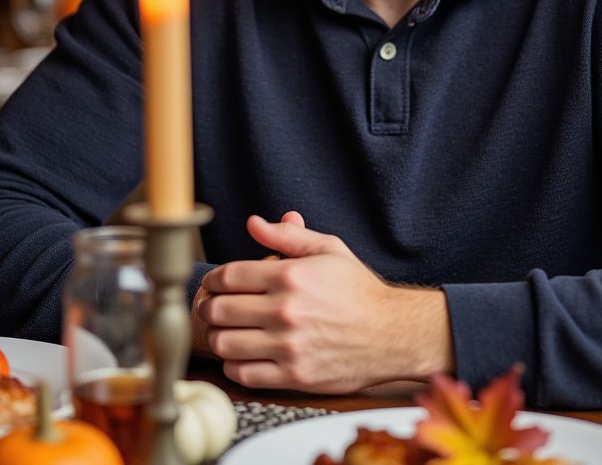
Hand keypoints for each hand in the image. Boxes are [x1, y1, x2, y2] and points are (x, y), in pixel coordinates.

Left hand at [192, 212, 452, 392]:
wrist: (391, 333)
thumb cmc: (359, 291)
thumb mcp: (328, 250)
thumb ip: (288, 235)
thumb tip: (254, 223)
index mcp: (291, 275)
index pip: (228, 276)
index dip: (214, 279)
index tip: (216, 283)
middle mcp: (286, 311)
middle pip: (218, 310)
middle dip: (210, 306)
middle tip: (214, 307)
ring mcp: (288, 346)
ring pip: (223, 344)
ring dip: (218, 336)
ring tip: (227, 330)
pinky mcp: (293, 376)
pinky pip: (242, 373)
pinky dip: (234, 363)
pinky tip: (244, 352)